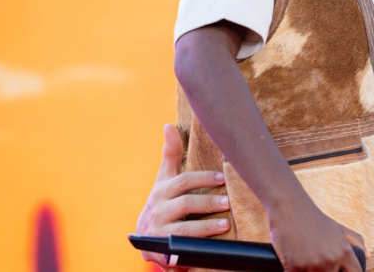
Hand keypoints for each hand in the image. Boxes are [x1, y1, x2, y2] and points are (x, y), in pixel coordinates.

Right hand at [136, 124, 230, 269]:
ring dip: (207, 227)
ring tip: (226, 224)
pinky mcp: (161, 249)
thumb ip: (170, 155)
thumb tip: (168, 125)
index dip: (203, 179)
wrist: (144, 236)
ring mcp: (159, 230)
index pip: (183, 181)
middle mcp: (158, 209)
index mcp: (161, 190)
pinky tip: (213, 246)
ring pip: (184, 229)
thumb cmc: (162, 201)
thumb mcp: (164, 179)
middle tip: (228, 202)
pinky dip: (197, 247)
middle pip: (185, 204)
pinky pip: (182, 248)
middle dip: (208, 203)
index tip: (222, 177)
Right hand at [267, 200, 365, 271]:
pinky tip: (294, 265)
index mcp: (344, 251)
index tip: (339, 270)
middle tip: (318, 260)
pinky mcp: (295, 268)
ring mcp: (314, 265)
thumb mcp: (338, 228)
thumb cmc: (313, 219)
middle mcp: (331, 260)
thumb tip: (369, 257)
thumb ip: (356, 242)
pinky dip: (295, 271)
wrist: (289, 208)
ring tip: (307, 260)